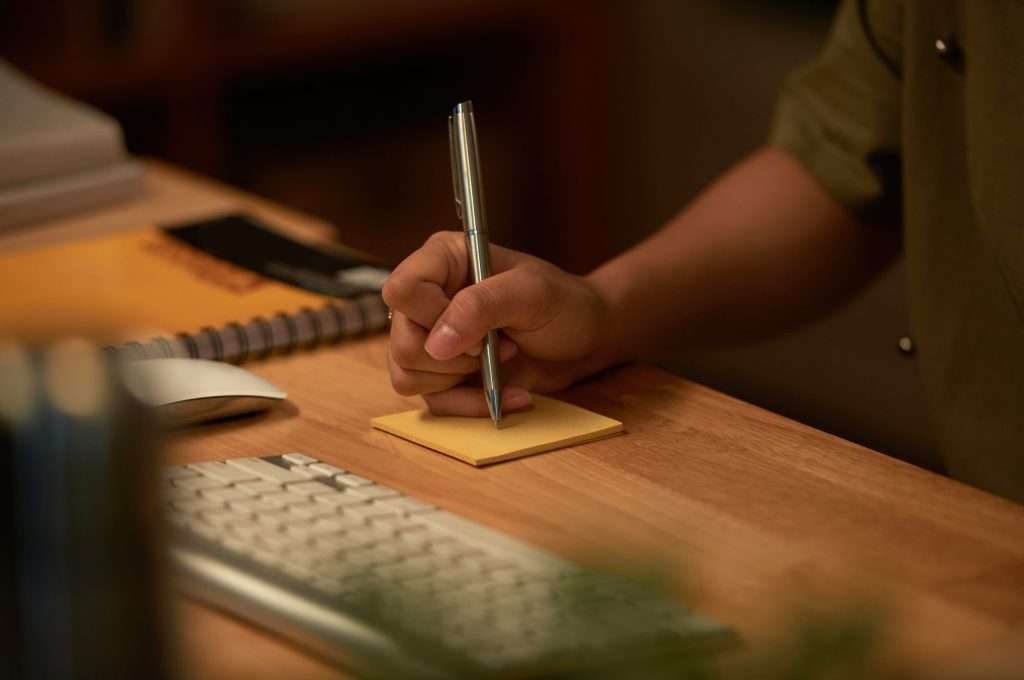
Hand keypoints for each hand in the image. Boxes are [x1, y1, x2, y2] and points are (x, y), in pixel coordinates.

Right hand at [382, 231, 612, 415]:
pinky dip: (470, 404)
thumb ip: (482, 306)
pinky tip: (505, 390)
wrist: (584, 339)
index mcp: (443, 260)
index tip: (478, 329)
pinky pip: (431, 401)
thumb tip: (438, 343)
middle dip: (454, 357)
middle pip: (401, 341)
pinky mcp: (442, 373)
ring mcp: (431, 338)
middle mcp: (428, 297)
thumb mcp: (531, 294)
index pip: (402, 290)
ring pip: (406, 374)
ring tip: (499, 361)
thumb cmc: (564, 304)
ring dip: (459, 380)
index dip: (434, 317)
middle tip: (495, 346)